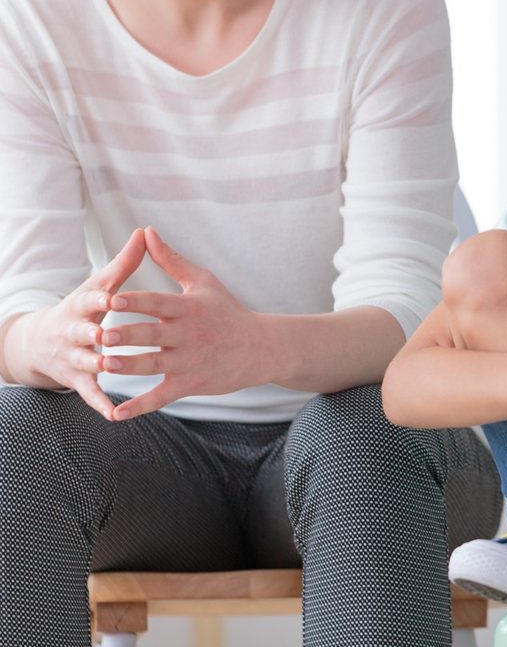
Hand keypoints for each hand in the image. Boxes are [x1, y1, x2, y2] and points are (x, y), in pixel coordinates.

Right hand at [26, 229, 146, 420]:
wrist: (40, 341)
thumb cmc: (83, 307)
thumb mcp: (99, 284)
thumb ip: (124, 262)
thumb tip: (146, 231)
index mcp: (82, 306)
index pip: (90, 300)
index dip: (101, 298)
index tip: (113, 296)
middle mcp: (74, 331)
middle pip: (83, 332)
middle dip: (93, 333)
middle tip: (107, 334)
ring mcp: (74, 357)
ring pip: (86, 361)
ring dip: (98, 364)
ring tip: (112, 366)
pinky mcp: (77, 380)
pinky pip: (90, 393)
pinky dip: (100, 403)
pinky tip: (114, 414)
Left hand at [103, 228, 266, 420]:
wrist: (262, 347)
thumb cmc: (228, 311)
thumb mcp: (204, 282)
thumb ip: (171, 260)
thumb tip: (146, 232)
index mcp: (189, 308)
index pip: (159, 303)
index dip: (137, 301)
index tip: (113, 298)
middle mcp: (189, 334)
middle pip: (154, 334)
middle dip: (129, 335)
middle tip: (104, 334)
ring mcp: (190, 361)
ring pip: (155, 364)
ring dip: (130, 366)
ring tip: (105, 365)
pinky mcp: (191, 384)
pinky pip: (162, 396)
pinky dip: (140, 406)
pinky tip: (116, 414)